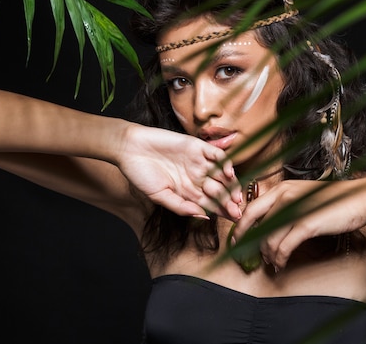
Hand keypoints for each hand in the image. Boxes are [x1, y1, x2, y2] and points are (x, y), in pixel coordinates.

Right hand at [118, 124, 241, 219]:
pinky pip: (216, 155)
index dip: (223, 211)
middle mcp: (197, 177)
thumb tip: (203, 217)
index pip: (211, 203)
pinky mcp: (197, 146)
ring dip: (231, 185)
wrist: (129, 148)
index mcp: (189, 191)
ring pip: (222, 174)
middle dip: (229, 202)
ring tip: (236, 196)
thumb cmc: (141, 174)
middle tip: (237, 211)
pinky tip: (229, 173)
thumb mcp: (159, 196)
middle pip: (220, 190)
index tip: (233, 219)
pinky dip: (224, 163)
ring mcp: (198, 162)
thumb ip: (181, 207)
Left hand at [232, 179, 365, 269]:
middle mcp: (283, 196)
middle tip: (244, 255)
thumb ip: (284, 205)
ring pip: (268, 239)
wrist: (358, 199)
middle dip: (245, 241)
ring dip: (267, 255)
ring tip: (272, 262)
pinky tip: (281, 264)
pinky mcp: (305, 225)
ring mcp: (293, 210)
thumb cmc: (333, 199)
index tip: (236, 239)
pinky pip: (284, 247)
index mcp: (281, 188)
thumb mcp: (303, 196)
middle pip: (253, 223)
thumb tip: (267, 224)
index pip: (251, 208)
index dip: (240, 226)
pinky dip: (279, 259)